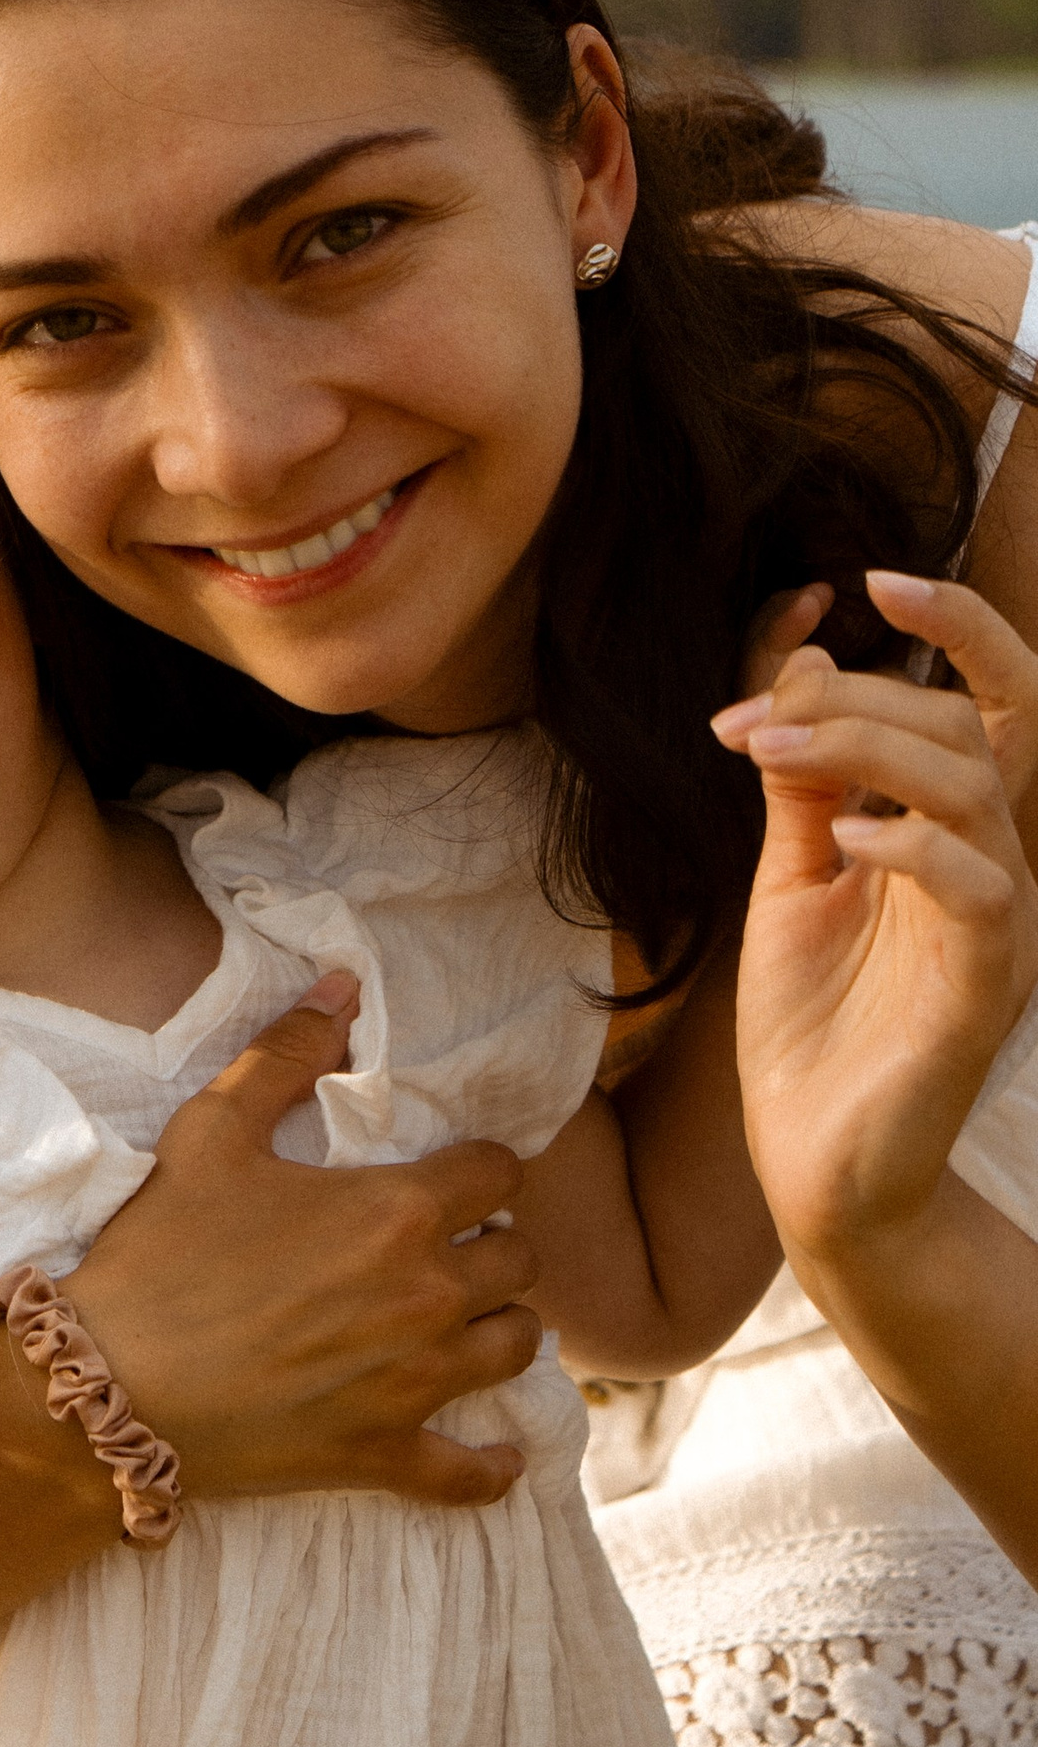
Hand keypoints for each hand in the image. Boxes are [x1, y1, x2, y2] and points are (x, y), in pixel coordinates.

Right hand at [65, 977, 544, 1510]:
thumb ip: (286, 1052)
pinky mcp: (383, 1453)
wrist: (108, 1383)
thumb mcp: (211, 1133)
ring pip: (517, 1349)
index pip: (500, 1172)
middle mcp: (427, 1293)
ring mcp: (414, 1381)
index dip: (479, 1171)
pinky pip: (471, 1472)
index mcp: (398, 1210)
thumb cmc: (159, 1253)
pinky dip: (489, 1465)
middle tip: (450, 1252)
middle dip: (493, 1249)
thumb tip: (343, 987)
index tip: (451, 1181)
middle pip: (521, 1262)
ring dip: (499, 1332)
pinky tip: (496, 1455)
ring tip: (464, 1326)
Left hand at [715, 570, 1037, 1257]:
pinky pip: (982, 886)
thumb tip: (794, 664)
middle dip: (860, 695)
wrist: (816, 1165)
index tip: (851, 581)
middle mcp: (991, 866)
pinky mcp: (986, 986)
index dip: (950, 625)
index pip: (991, 700)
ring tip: (762, 753)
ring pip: (972, 785)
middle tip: (748, 722)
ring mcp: (998, 925)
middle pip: (970, 726)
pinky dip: (914, 842)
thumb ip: (802, 784)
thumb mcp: (790, 881)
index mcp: (954, 833)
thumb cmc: (810, 1028)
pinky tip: (843, 839)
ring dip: (862, 746)